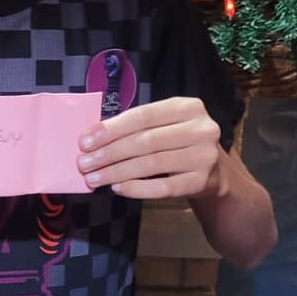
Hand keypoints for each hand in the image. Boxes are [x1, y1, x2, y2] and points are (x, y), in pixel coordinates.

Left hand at [77, 97, 224, 199]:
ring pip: (151, 164)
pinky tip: (117, 188)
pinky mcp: (201, 182)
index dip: (110, 129)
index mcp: (187, 107)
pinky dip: (136, 188)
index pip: (142, 116)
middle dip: (109, 153)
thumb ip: (133, 127)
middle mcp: (201, 129)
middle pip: (145, 141)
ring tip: (93, 178)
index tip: (84, 142)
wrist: (212, 170)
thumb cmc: (176, 143)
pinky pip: (162, 188)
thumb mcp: (163, 126)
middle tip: (84, 163)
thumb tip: (90, 140)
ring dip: (116, 172)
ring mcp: (204, 156)